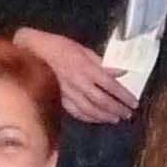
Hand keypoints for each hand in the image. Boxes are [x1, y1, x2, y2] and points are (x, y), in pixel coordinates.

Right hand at [14, 27, 135, 124]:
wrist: (33, 51)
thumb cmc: (59, 46)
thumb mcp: (83, 49)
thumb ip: (102, 63)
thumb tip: (122, 72)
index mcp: (86, 68)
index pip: (110, 85)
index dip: (124, 95)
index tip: (134, 103)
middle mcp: (78, 82)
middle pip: (102, 100)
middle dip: (117, 109)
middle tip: (128, 114)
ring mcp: (68, 93)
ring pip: (89, 110)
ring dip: (104, 116)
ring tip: (116, 119)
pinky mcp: (59, 99)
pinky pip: (76, 112)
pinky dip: (88, 118)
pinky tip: (97, 119)